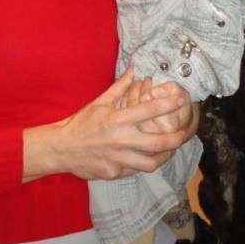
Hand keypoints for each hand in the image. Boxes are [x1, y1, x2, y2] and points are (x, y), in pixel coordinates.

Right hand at [22, 69, 191, 181]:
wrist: (61, 148)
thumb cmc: (81, 123)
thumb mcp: (99, 102)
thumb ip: (120, 87)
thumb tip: (134, 70)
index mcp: (117, 119)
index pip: (149, 110)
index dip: (168, 104)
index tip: (180, 101)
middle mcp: (120, 140)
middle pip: (157, 142)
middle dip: (175, 139)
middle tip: (183, 134)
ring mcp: (117, 159)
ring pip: (150, 162)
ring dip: (165, 156)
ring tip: (170, 150)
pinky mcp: (114, 173)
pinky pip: (135, 170)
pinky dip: (144, 164)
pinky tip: (149, 158)